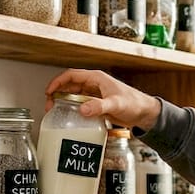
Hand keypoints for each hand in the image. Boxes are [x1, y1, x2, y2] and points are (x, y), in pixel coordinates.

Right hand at [45, 68, 162, 130]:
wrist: (145, 114)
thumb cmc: (135, 103)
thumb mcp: (115, 104)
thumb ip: (99, 106)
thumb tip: (82, 109)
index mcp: (96, 78)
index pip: (71, 75)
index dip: (58, 82)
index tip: (49, 92)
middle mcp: (94, 85)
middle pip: (70, 86)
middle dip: (57, 94)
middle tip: (49, 106)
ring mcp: (95, 95)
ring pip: (74, 96)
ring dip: (64, 102)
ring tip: (56, 112)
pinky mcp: (98, 105)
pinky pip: (81, 105)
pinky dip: (73, 110)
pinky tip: (70, 118)